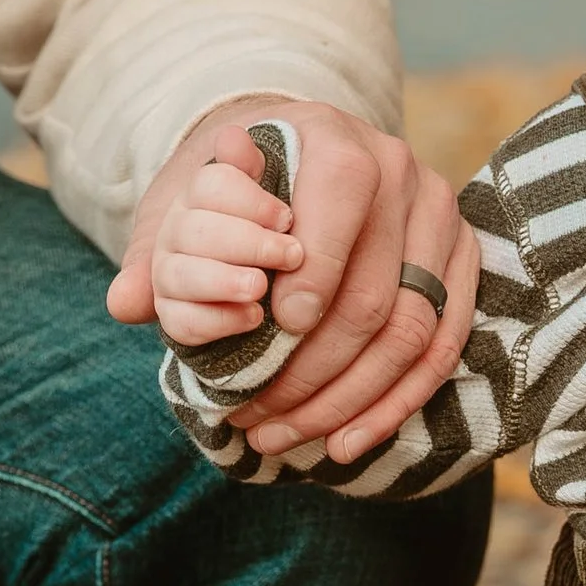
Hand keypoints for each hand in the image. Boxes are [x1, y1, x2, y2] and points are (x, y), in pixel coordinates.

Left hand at [109, 99, 478, 463]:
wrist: (298, 163)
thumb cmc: (236, 189)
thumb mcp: (189, 199)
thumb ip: (156, 250)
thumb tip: (124, 303)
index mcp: (336, 142)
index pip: (339, 208)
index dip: (309, 280)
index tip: (269, 332)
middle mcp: (401, 172)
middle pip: (371, 295)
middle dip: (309, 370)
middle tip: (253, 414)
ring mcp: (439, 220)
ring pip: (410, 331)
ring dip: (346, 400)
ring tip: (284, 437)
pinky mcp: (461, 262)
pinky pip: (443, 346)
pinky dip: (394, 403)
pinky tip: (343, 442)